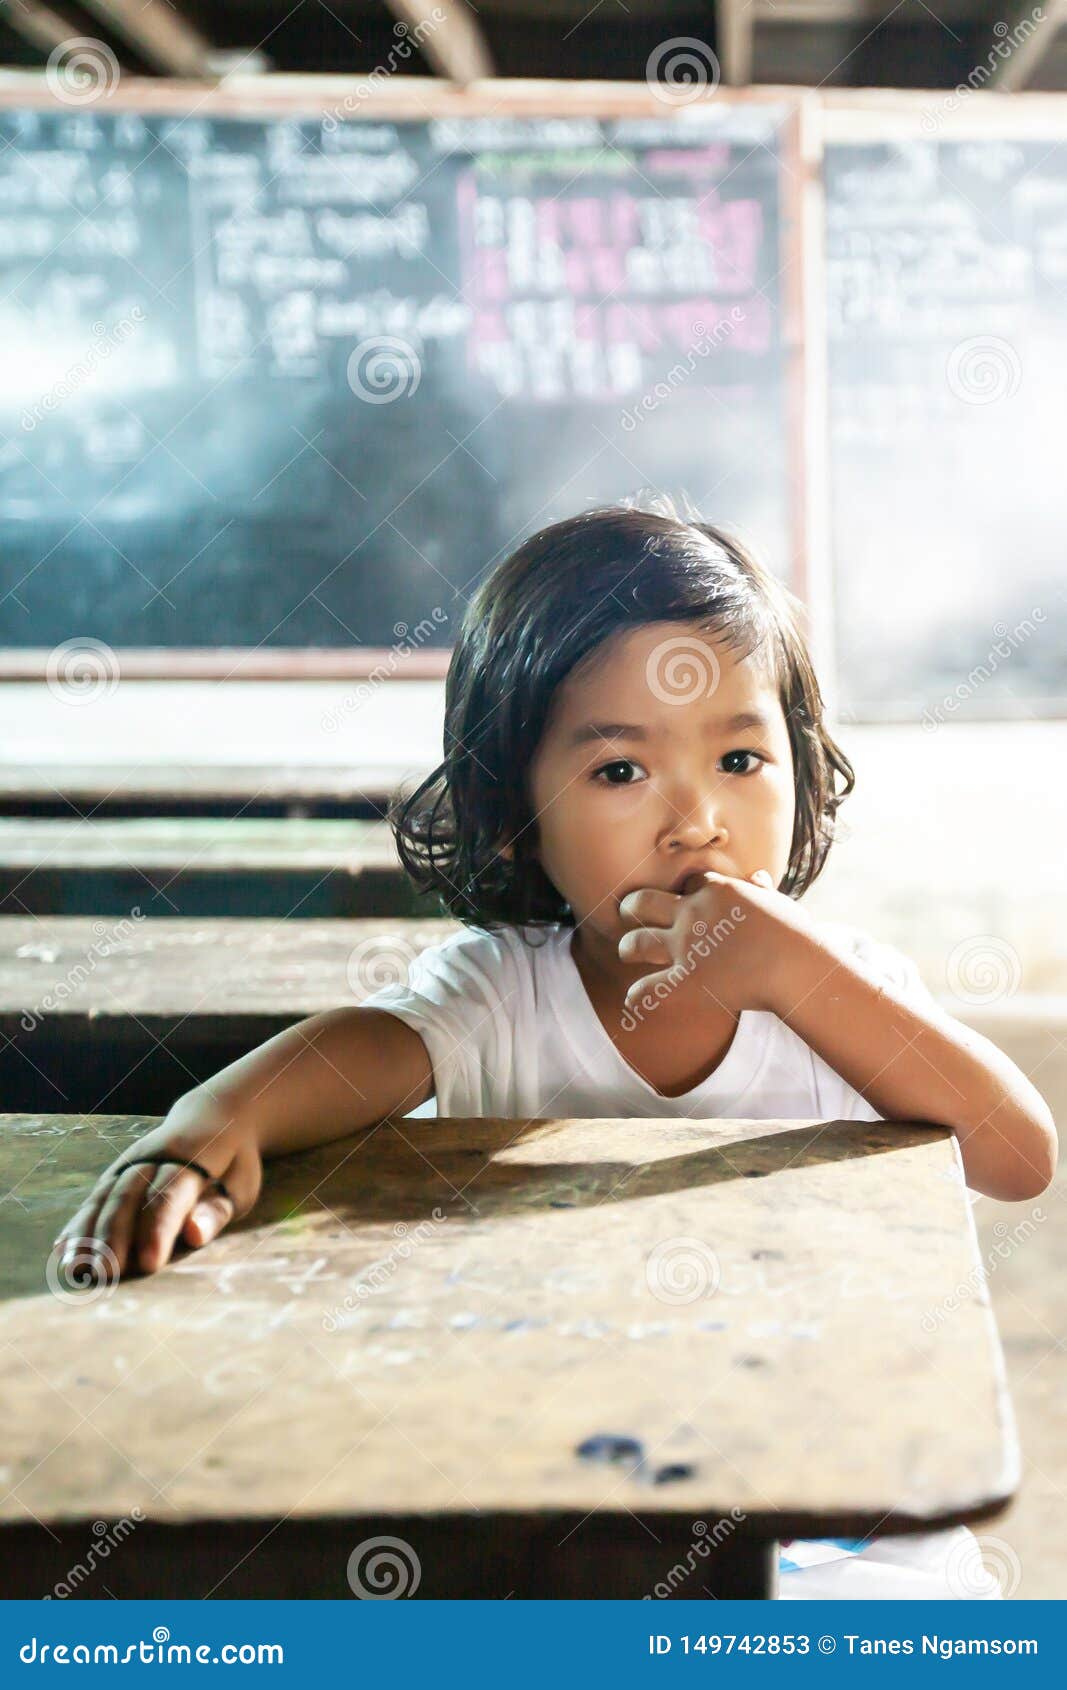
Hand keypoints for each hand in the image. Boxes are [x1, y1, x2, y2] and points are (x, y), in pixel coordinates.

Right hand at [50, 1115, 261, 1287]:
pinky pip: (94, 1197)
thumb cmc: (232, 1162)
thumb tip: (194, 1236)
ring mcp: (130, 1161)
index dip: (158, 1230)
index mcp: (192, 1157)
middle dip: (114, 1236)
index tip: (149, 1264)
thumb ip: (216, 1210)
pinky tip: (63, 1249)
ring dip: (88, 1232)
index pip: (170, 1196)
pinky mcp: (116, 1171)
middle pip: (128, 1196)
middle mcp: (153, 1156)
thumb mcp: (240, 1184)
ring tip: (75, 1267)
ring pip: (104, 1196)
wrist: (212, 1116)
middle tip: (105, 1273)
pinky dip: (79, 1223)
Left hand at [617, 868, 814, 1016]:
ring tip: (626, 952)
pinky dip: (639, 995)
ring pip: (638, 942)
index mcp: (716, 891)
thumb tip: (758, 879)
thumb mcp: (780, 903)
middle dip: (632, 907)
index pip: (688, 883)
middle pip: (644, 902)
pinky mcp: (688, 980)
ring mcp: (686, 947)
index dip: (684, 892)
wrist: (797, 966)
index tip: (685, 900)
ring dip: (628, 948)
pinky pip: (650, 989)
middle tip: (627, 914)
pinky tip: (632, 998)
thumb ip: (763, 891)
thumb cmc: (796, 935)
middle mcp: (693, 915)